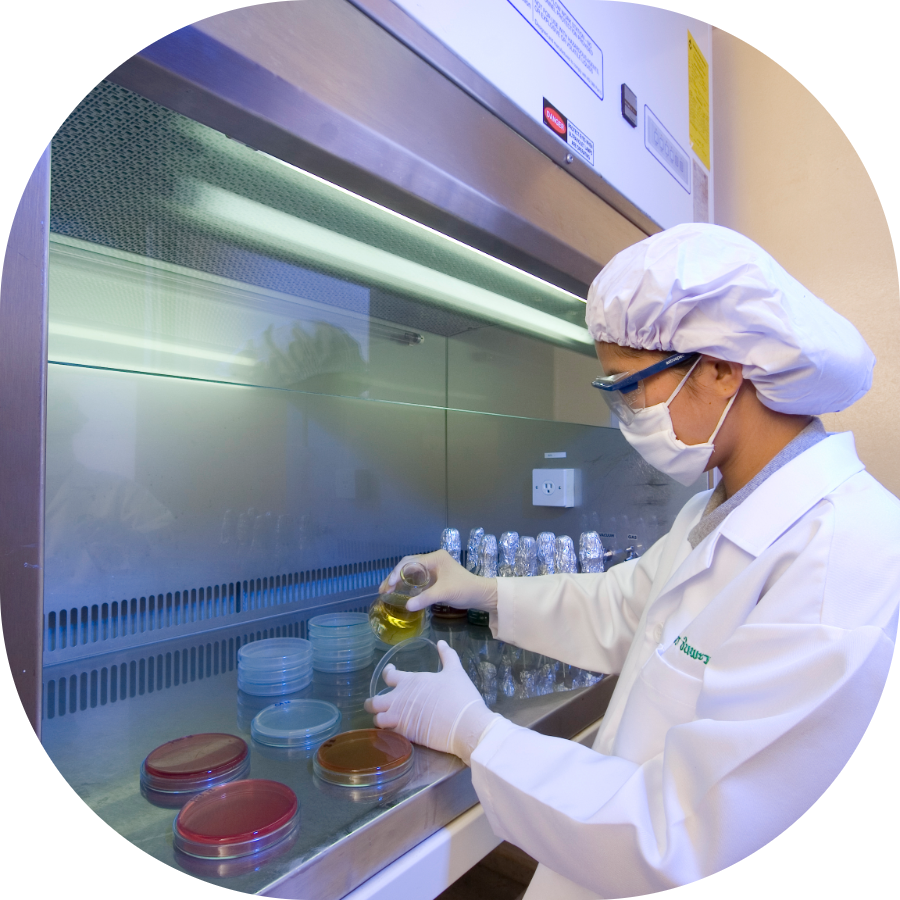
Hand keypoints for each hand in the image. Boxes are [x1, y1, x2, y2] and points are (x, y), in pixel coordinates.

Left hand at [364, 641, 500, 763]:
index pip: (389, 676)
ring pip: (377, 720)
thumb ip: (447, 656)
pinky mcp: (405, 735)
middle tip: (377, 705)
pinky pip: (388, 735)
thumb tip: (441, 642)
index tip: (389, 672)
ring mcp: (400, 718)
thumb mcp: (456, 671)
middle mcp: (400, 699)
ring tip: (385, 721)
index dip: (387, 673)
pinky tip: (395, 732)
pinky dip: (388, 734)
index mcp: (411, 681)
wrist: (465, 724)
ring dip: (379, 720)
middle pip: (374, 702)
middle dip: (372, 704)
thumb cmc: (460, 695)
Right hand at [379, 549, 497, 612]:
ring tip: (387, 592)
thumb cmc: (464, 589)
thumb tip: (406, 606)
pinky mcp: (435, 576)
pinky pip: (417, 578)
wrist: (480, 594)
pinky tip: (400, 592)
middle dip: (394, 576)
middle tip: (383, 590)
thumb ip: (425, 599)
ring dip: (399, 580)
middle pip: (407, 565)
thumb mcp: (444, 593)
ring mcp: (433, 567)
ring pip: (411, 571)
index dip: (396, 573)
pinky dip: (407, 584)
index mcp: (434, 558)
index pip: (409, 562)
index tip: (388, 585)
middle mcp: (432, 559)